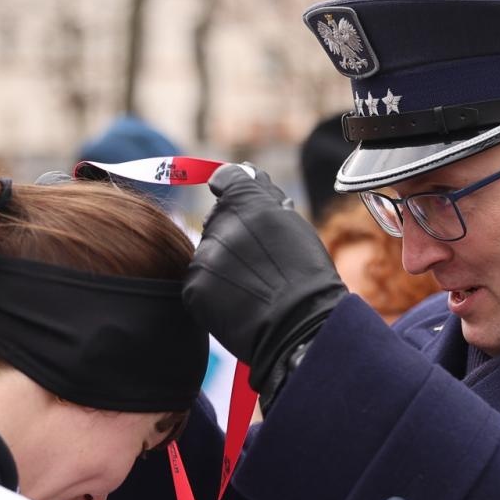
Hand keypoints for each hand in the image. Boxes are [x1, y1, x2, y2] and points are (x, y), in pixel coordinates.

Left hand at [186, 164, 347, 402]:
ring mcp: (204, 256)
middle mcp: (221, 223)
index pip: (226, 179)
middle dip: (232, 234)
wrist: (301, 327)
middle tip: (261, 262)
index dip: (235, 193)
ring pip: (207, 252)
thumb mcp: (293, 225)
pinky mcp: (193, 286)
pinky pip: (199, 280)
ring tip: (253, 286)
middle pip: (216, 219)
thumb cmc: (307, 278)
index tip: (244, 210)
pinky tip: (239, 301)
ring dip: (223, 264)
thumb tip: (240, 172)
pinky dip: (214, 289)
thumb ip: (263, 197)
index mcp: (249, 201)